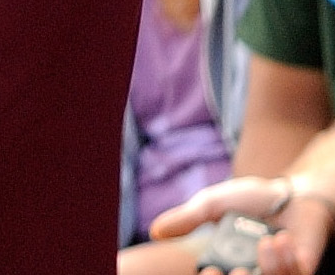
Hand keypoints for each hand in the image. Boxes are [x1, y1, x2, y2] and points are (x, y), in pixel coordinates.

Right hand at [150, 175, 330, 273]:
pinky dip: (287, 259)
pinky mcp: (303, 267)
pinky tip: (283, 237)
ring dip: (270, 267)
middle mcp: (253, 271)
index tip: (208, 270)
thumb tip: (154, 232)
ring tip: (266, 240)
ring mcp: (280, 272)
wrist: (291, 191)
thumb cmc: (252, 198)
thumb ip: (186, 219)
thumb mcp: (212, 204)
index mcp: (229, 262)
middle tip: (238, 271)